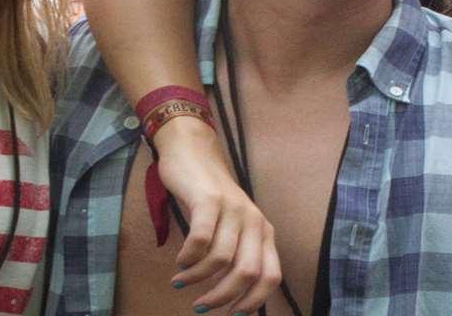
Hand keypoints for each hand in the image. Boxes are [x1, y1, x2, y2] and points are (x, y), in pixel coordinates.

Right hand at [155, 121, 282, 312]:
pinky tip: (180, 261)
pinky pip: (201, 241)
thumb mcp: (232, 226)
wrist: (193, 152)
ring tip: (182, 281)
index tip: (232, 314)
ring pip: (221, 260)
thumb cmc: (210, 198)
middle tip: (200, 306)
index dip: (253, 301)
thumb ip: (237, 254)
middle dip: (222, 297)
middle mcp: (254, 220)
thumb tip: (230, 296)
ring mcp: (233, 208)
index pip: (272, 276)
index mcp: (264, 231)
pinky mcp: (209, 199)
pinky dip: (188, 258)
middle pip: (247, 273)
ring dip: (197, 278)